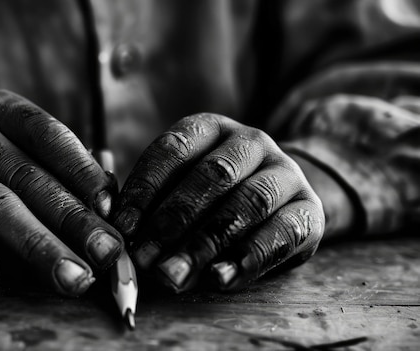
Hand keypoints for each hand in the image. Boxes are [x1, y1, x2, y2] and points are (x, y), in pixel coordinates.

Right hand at [0, 90, 122, 295]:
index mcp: (5, 110)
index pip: (50, 135)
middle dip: (73, 221)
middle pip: (29, 177)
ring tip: (71, 277)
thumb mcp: (16, 143)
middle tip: (106, 256)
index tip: (109, 207)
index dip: (82, 170)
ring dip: (38, 245)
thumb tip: (108, 200)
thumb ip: (59, 165)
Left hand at [112, 113, 323, 291]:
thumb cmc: (214, 196)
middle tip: (145, 259)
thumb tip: (120, 234)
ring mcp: (286, 172)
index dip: (145, 190)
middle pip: (212, 176)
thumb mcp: (182, 186)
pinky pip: (282, 233)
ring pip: (247, 203)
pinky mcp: (311, 209)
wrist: (281, 200)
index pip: (173, 150)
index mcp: (210, 128)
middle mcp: (251, 141)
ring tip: (174, 275)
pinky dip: (249, 258)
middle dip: (173, 220)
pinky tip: (220, 278)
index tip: (121, 227)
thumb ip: (154, 204)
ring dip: (206, 243)